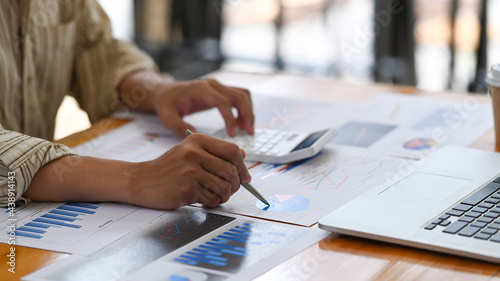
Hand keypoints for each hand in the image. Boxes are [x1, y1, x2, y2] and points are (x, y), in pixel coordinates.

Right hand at [128, 133, 251, 208]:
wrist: (140, 180)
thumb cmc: (168, 167)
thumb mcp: (189, 151)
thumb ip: (215, 152)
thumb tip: (243, 155)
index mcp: (198, 140)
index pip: (233, 151)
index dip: (243, 166)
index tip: (245, 177)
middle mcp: (194, 153)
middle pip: (232, 171)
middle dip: (236, 185)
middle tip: (230, 190)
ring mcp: (190, 171)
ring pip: (224, 187)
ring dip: (224, 196)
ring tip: (215, 196)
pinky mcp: (186, 189)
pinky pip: (212, 199)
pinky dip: (211, 203)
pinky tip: (202, 200)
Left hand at [151, 78, 253, 136]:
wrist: (165, 92)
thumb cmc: (166, 104)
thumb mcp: (167, 117)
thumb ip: (178, 126)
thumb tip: (195, 134)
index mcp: (200, 89)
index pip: (223, 101)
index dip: (230, 117)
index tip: (233, 133)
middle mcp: (212, 84)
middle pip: (239, 95)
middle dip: (247, 114)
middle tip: (249, 132)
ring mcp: (218, 86)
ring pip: (243, 95)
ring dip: (248, 111)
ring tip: (247, 130)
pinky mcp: (221, 91)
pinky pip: (239, 98)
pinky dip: (244, 110)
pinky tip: (241, 125)